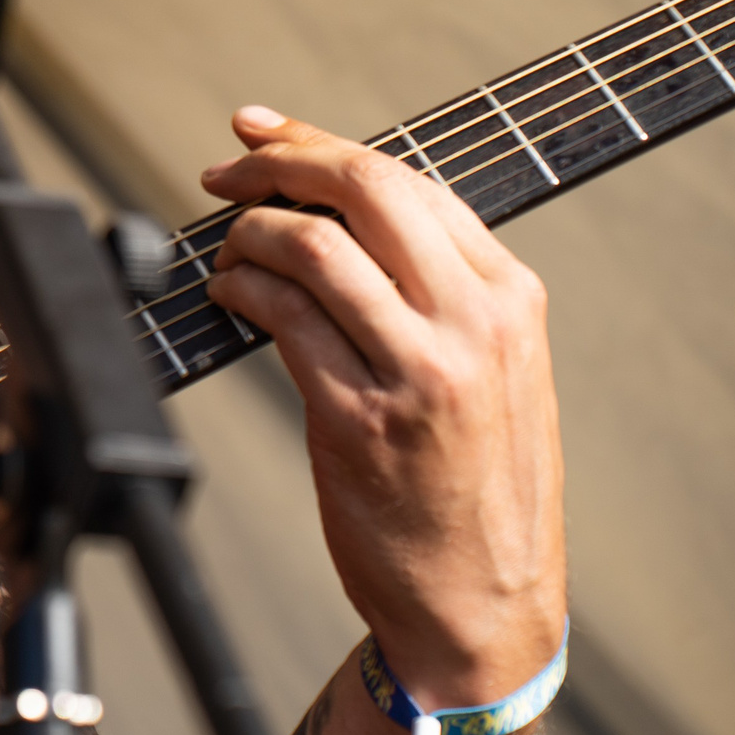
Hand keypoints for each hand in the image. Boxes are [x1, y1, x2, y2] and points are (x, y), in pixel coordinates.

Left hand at [201, 106, 564, 710]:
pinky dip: (240, 292)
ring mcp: (418, 372)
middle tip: (225, 172)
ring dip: (248, 234)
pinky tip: (228, 298)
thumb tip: (338, 209)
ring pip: (312, 248)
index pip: (407, 181)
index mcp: (509, 299)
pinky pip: (282, 320)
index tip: (260, 131)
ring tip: (225, 251)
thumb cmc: (475, 482)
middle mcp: (473, 325)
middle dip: (277, 164)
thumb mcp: (496, 370)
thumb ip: (439, 289)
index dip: (318, 143)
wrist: (484, 603)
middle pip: (363, 189)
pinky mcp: (358, 420)